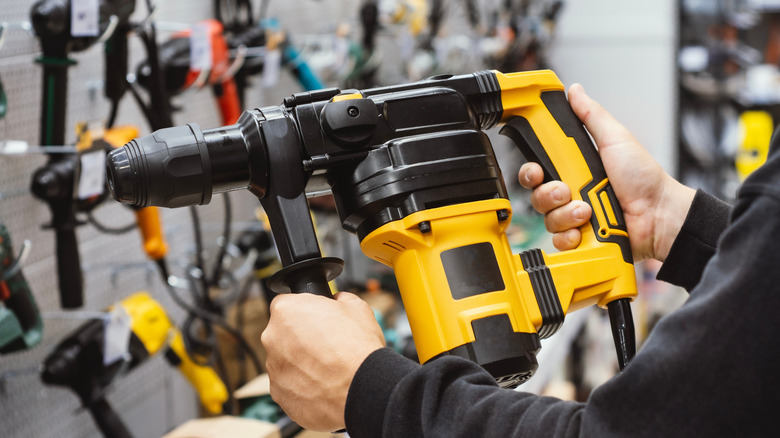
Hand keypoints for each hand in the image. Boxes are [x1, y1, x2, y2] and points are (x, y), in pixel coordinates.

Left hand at [260, 292, 384, 431]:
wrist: (362, 389)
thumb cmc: (357, 348)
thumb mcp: (356, 307)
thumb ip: (339, 299)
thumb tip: (338, 300)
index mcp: (286, 311)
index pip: (286, 304)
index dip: (304, 311)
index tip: (316, 320)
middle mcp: (272, 338)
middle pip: (282, 333)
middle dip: (299, 337)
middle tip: (324, 344)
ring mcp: (273, 368)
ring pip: (284, 360)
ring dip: (300, 362)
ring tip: (327, 367)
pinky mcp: (279, 393)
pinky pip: (288, 384)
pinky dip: (302, 384)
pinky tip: (323, 384)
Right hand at [518, 83, 695, 261]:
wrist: (659, 215)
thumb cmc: (644, 179)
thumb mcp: (615, 139)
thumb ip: (592, 116)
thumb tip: (575, 91)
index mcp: (575, 170)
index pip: (538, 171)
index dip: (531, 172)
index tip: (536, 171)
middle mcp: (571, 195)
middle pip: (537, 196)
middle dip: (549, 194)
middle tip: (566, 191)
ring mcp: (574, 219)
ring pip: (548, 219)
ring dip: (566, 215)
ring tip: (588, 211)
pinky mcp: (580, 241)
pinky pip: (559, 241)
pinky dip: (570, 237)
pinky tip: (586, 231)